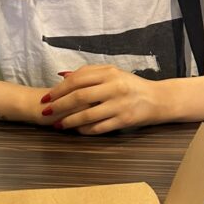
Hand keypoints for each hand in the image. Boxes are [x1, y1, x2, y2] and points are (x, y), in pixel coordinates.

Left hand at [43, 65, 167, 133]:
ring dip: (69, 121)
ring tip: (58, 125)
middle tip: (46, 112)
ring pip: (87, 115)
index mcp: (109, 73)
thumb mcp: (112, 73)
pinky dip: (84, 130)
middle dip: (59, 106)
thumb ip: (88, 73)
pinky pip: (99, 128)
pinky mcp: (124, 120)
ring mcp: (119, 105)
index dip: (58, 90)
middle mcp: (114, 87)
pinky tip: (75, 130)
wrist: (158, 99)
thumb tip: (62, 76)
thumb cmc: (130, 86)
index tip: (46, 98)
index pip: (77, 80)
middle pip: (79, 97)